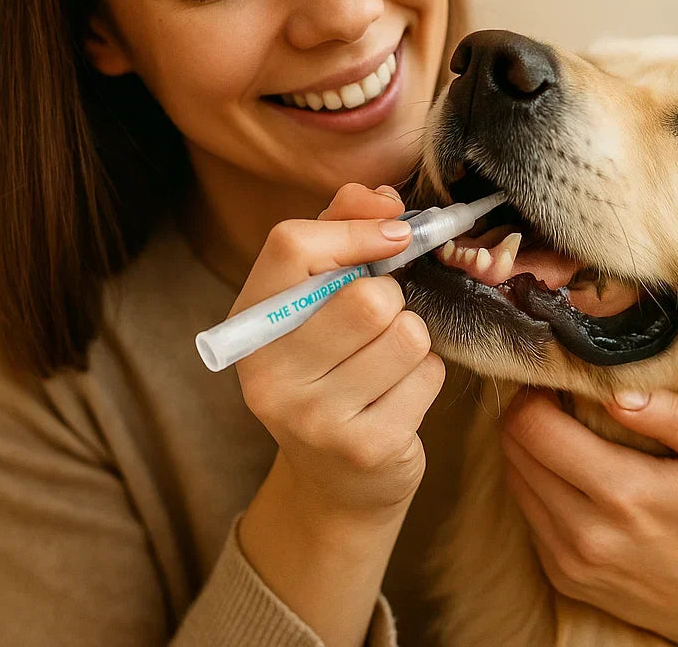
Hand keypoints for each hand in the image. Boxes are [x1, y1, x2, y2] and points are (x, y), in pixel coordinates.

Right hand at [233, 182, 445, 523]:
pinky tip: (396, 398)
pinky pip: (427, 375)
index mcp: (251, 325)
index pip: (292, 245)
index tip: (394, 234)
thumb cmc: (331, 366)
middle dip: (392, 299)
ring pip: (407, 334)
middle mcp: (269, 374)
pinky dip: (425, 376)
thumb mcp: (319, 298)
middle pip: (367, 296)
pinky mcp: (366, 448)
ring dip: (412, 339)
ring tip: (386, 363)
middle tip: (380, 321)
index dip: (355, 230)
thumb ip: (342, 232)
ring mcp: (314, 419)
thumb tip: (382, 197)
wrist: (335, 481)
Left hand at [500, 387, 677, 646]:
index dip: (534, 391)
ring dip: (530, 447)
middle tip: (558, 397)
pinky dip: (538, 484)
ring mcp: (571, 562)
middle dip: (528, 412)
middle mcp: (586, 533)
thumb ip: (675, 415)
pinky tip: (573, 475)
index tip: (558, 378)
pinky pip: (528, 514)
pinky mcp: (564, 578)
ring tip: (566, 432)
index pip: (532, 427)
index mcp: (624, 494)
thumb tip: (614, 391)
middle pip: (513, 448)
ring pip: (514, 479)